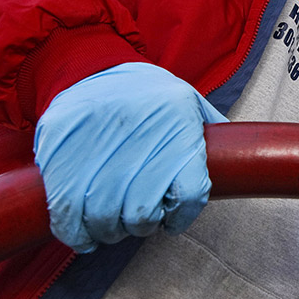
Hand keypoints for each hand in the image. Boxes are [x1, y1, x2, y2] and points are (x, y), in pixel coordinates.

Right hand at [34, 62, 226, 252]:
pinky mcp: (59, 153)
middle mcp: (141, 136)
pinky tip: (83, 234)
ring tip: (110, 225)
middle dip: (141, 226)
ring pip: (105, 218)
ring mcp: (97, 146)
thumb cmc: (145, 92)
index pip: (192, 193)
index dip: (182, 216)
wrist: (88, 65)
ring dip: (109, 232)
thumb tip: (238, 160)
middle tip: (137, 220)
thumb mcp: (187, 102)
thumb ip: (210, 134)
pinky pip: (67, 212)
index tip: (171, 221)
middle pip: (144, 213)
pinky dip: (75, 233)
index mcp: (179, 125)